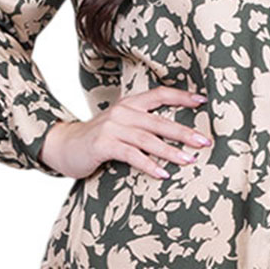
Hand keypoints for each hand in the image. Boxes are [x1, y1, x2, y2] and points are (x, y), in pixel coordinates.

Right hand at [39, 86, 213, 179]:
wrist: (64, 146)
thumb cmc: (99, 139)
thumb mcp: (122, 126)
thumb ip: (143, 126)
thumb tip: (178, 136)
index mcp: (130, 104)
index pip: (160, 95)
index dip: (182, 97)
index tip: (204, 102)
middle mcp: (122, 112)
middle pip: (159, 120)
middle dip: (184, 132)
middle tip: (205, 141)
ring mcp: (112, 127)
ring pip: (147, 139)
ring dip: (170, 151)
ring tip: (189, 160)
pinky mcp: (103, 144)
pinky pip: (131, 154)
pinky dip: (148, 164)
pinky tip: (162, 174)